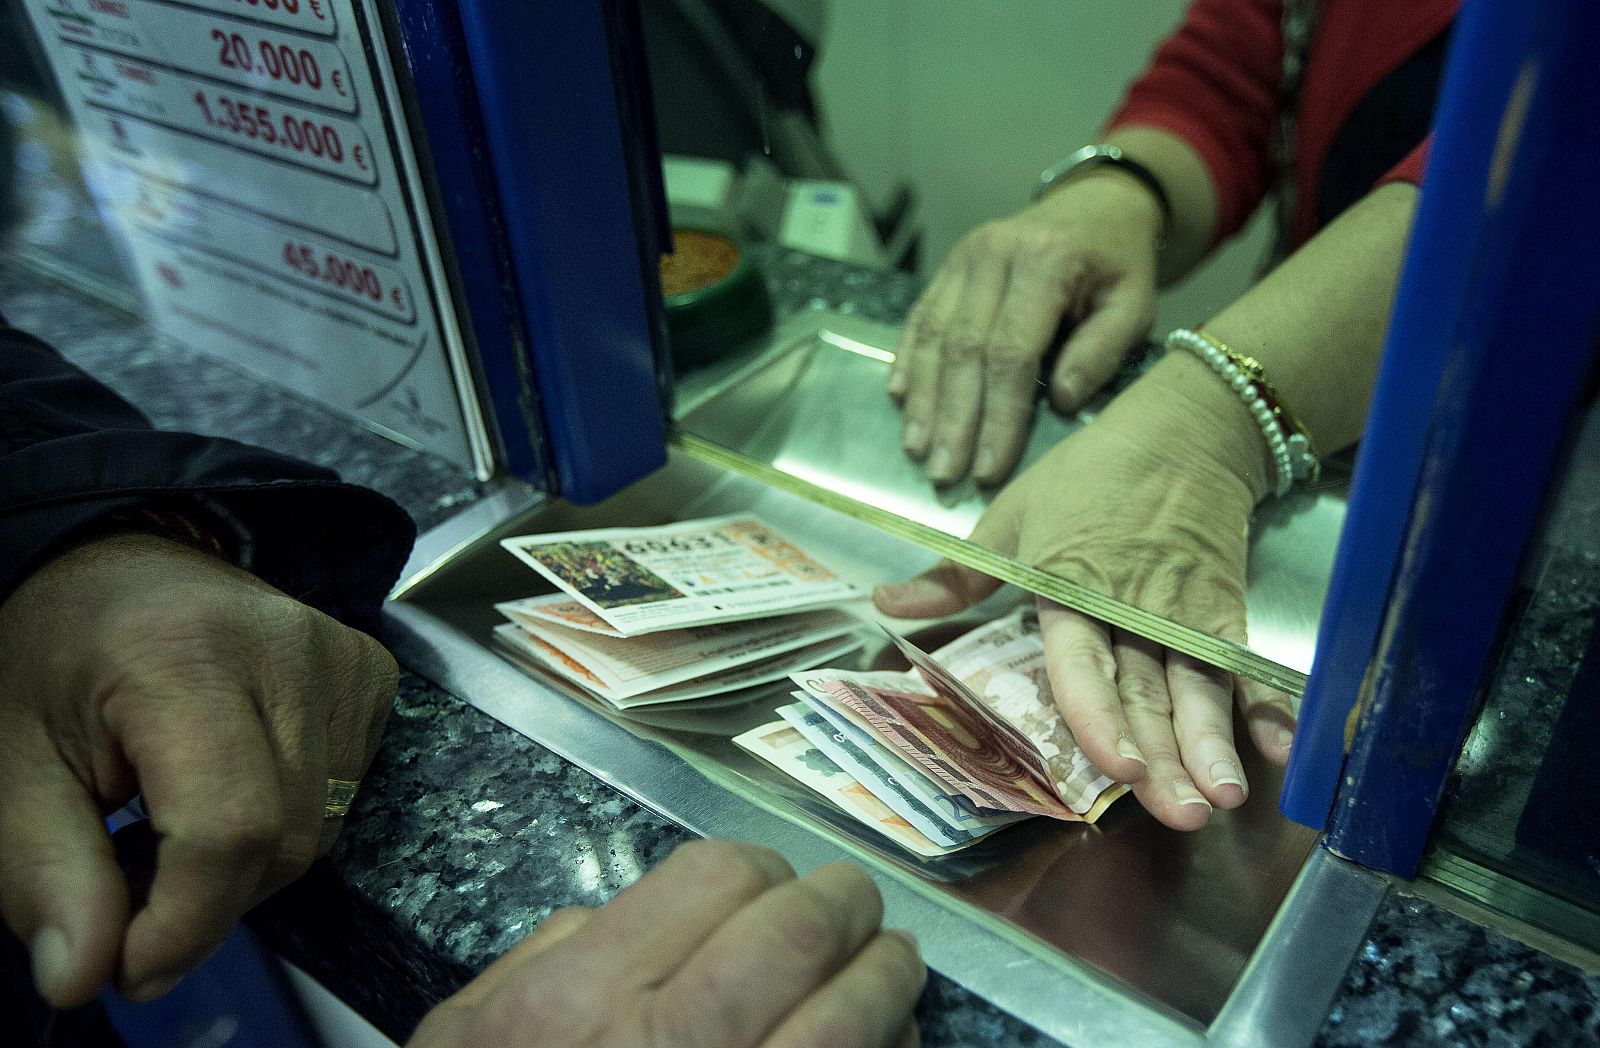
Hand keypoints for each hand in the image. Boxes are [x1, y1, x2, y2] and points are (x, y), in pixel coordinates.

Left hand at [0, 531, 397, 1005]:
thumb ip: (45, 871)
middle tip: (130, 893)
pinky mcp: (373, 673)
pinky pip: (346, 794)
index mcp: (184, 656)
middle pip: (282, 839)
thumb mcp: (10, 761)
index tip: (127, 968)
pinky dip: (286, 822)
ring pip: (320, 829)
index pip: (229, 826)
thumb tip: (83, 977)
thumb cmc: (58, 655)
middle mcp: (288, 649)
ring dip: (245, 867)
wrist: (124, 563)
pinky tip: (234, 786)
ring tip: (174, 828)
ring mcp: (344, 659)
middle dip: (206, 902)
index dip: (186, 921)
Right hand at [408, 840, 925, 1047]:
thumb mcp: (467, 1038)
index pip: (716, 879)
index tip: (771, 883)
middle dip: (843, 902)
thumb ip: (542, 959)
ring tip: (893, 961)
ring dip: (888, 976)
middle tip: (853, 903)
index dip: (759, 868)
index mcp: (583, 1000)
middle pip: (798, 933)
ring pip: (851, 1020)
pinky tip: (888, 1037)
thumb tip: (619, 918)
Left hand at [875, 354, 1295, 829]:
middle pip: (1149, 690)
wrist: (1181, 430)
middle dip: (1168, 757)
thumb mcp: (1010, 517)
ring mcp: (1185, 611)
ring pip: (1198, 687)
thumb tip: (884, 606)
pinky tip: (1281, 749)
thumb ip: (955, 576)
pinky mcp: (1225, 609)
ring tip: (1223, 797)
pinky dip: (1267, 703)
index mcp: (1072, 588)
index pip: (1085, 662)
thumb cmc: (1083, 478)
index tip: (1121, 766)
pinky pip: (1243, 663)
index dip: (1102, 716)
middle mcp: (1134, 608)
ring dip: (1215, 744)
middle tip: (1181, 815)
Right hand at [889, 171, 1161, 485]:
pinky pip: (920, 317)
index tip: (990, 468)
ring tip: (918, 449)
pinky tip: (900, 399)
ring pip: (933, 336)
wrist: (1098, 204)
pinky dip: (908, 360)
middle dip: (952, 419)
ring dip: (923, 399)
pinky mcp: (947, 265)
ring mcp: (964, 257)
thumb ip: (1102, 350)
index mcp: (1046, 262)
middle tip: (944, 473)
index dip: (997, 415)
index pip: (1012, 352)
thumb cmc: (1119, 265)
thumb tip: (1060, 400)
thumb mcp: (1134, 304)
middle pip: (964, 350)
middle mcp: (994, 253)